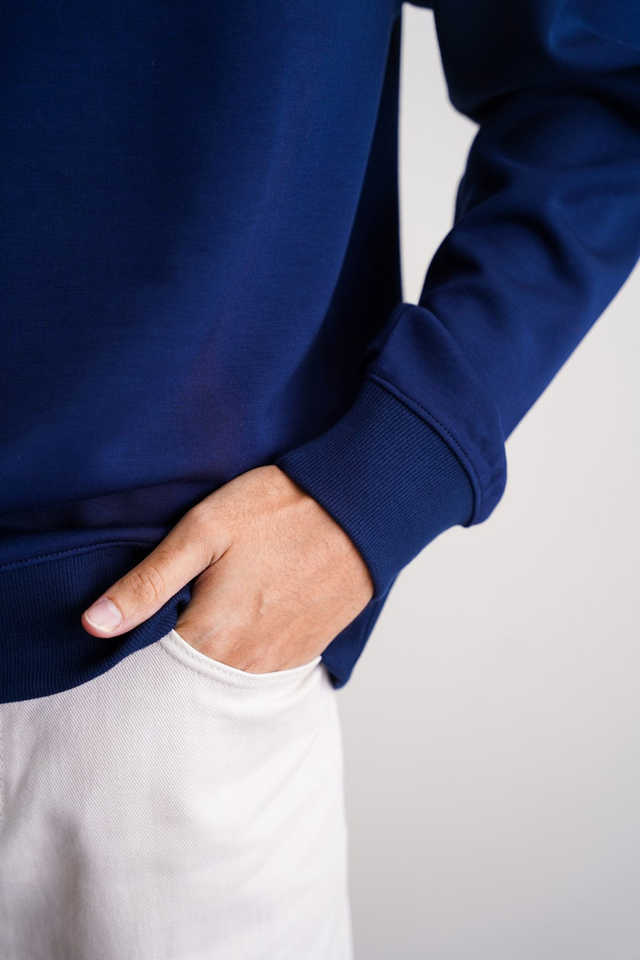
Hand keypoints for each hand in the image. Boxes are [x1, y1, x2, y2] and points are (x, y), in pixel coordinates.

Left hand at [81, 465, 374, 671]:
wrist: (361, 506)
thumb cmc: (281, 509)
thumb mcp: (203, 531)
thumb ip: (147, 582)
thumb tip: (94, 624)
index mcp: (213, 634)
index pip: (152, 668)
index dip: (137, 645)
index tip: (138, 620)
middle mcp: (245, 663)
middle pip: (188, 678)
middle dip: (171, 655)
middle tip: (177, 609)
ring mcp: (280, 663)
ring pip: (224, 678)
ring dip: (209, 655)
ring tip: (212, 610)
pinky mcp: (305, 653)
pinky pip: (260, 672)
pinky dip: (242, 655)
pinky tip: (244, 616)